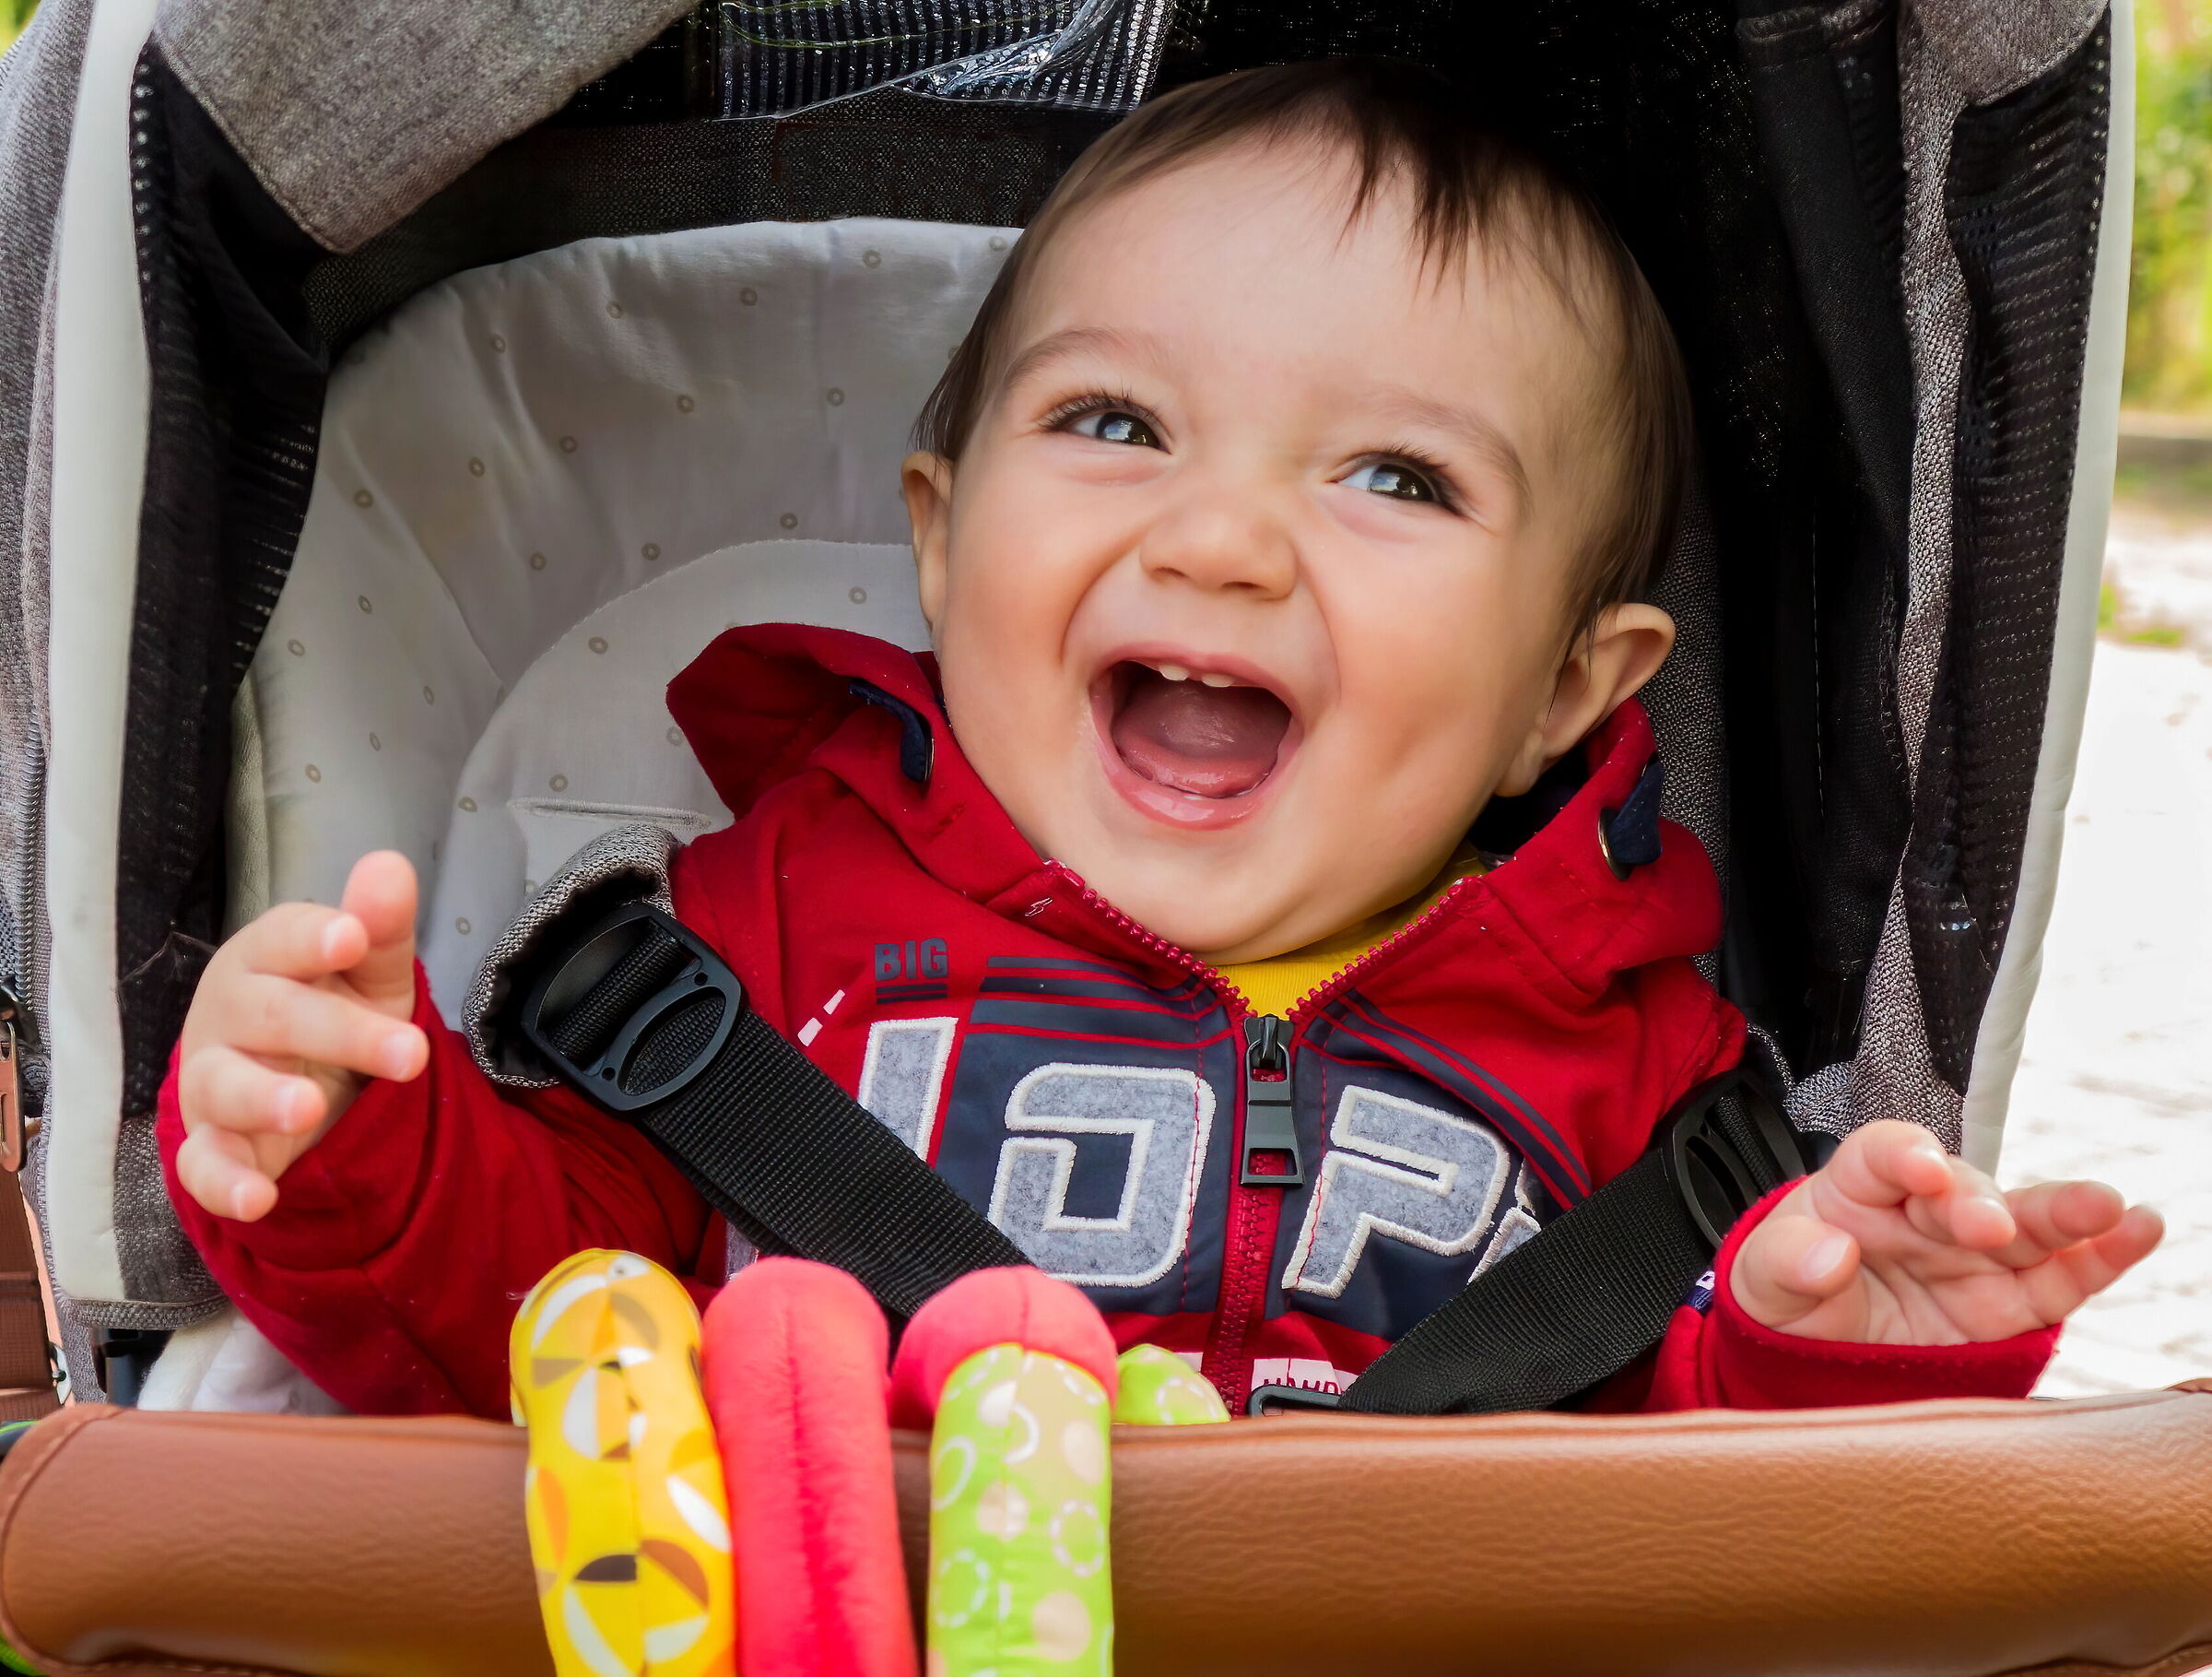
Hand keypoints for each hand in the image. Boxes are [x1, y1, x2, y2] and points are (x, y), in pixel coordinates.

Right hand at [173, 852, 426, 1221]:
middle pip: (271, 1016)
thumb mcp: (374, 974)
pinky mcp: (212, 1145)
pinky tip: (259, 1198)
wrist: (312, 1088)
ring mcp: (212, 1080)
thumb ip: (381, 927)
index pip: (281, 938)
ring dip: (263, 1098)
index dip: (313, 938)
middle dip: (339, 1031)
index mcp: (265, 958)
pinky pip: (202, 1166)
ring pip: (223, 1086)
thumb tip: (390, 867)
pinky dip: (223, 1184)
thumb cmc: (336, 1008)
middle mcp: (229, 1015)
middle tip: (410, 1053)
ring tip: (309, 1105)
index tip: (352, 938)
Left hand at [1730, 1120, 2163, 1343]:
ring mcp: (1974, 1254)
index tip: (1921, 1167)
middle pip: (1963, 1190)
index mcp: (1859, 1188)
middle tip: (1991, 1225)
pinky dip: (2102, 1258)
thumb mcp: (1762, 1281)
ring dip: (2066, 1214)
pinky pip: (2061, 1278)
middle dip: (1980, 1202)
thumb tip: (1829, 1254)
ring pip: (2027, 1226)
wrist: (1814, 1358)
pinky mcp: (2010, 1302)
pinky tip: (2138, 1231)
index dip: (1904, 1154)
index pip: (1883, 1153)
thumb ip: (1786, 1262)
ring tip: (2109, 1208)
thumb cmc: (1789, 1295)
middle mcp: (1925, 1210)